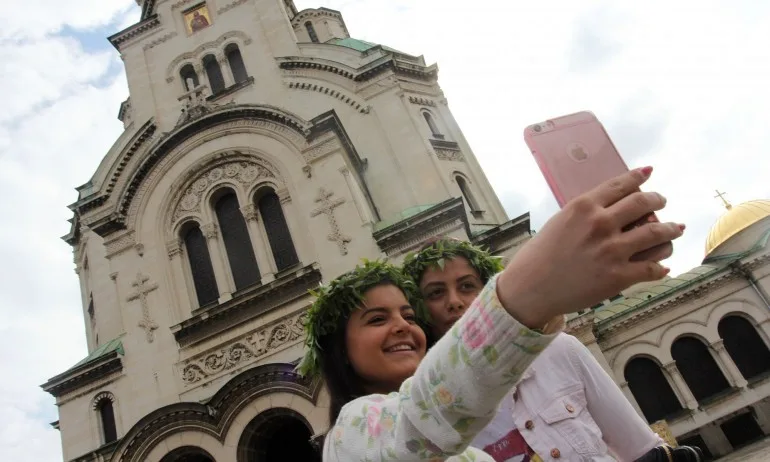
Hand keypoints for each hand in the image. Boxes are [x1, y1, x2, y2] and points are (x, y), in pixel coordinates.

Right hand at [497, 167, 684, 328]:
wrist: (530, 289)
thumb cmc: (539, 256)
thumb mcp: (560, 222)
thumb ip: (586, 213)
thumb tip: (611, 209)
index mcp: (584, 207)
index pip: (621, 185)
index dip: (638, 177)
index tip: (648, 173)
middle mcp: (601, 224)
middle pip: (644, 203)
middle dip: (658, 200)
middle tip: (661, 202)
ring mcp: (612, 250)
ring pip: (657, 233)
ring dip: (671, 230)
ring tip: (675, 229)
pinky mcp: (619, 276)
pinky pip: (653, 268)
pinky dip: (661, 266)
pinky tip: (662, 266)